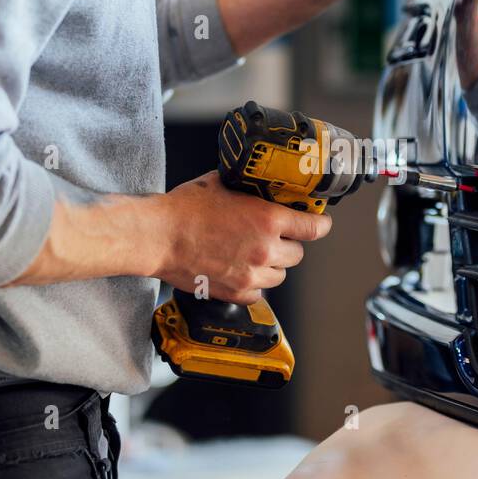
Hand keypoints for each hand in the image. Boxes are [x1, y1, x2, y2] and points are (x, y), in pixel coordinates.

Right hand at [151, 172, 332, 304]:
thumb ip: (248, 189)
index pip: (314, 227)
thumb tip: (258, 185)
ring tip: (254, 255)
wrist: (158, 236)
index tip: (320, 223)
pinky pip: (259, 294)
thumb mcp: (222, 184)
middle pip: (298, 254)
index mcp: (267, 219)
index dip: (320, 224)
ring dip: (273, 266)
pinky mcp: (236, 293)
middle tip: (274, 237)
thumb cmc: (183, 209)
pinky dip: (254, 285)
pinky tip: (241, 272)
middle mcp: (265, 249)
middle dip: (289, 244)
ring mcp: (252, 275)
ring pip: (280, 276)